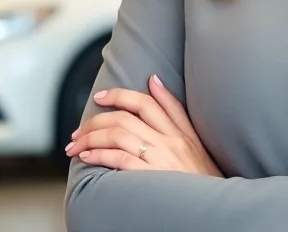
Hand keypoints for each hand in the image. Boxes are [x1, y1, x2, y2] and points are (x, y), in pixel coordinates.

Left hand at [66, 74, 222, 176]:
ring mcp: (161, 158)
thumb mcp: (194, 141)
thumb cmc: (202, 177)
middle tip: (80, 129)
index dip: (120, 95)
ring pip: (119, 135)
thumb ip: (174, 111)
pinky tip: (88, 156)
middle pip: (127, 118)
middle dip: (97, 120)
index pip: (147, 103)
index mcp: (180, 132)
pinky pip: (120, 158)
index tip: (101, 96)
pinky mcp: (151, 177)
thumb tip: (154, 80)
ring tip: (76, 144)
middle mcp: (170, 142)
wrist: (211, 208)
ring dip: (91, 137)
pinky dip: (100, 154)